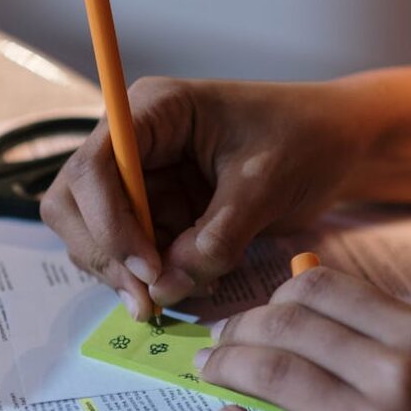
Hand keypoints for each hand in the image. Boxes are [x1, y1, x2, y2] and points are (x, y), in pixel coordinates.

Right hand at [42, 77, 362, 319]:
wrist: (337, 146)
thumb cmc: (305, 140)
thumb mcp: (264, 186)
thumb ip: (215, 237)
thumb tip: (165, 287)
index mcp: (153, 111)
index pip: (94, 168)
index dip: (110, 223)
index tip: (148, 268)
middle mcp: (133, 143)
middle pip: (74, 203)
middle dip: (106, 254)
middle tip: (150, 298)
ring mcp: (142, 180)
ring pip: (95, 235)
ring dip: (127, 273)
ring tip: (181, 291)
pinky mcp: (157, 212)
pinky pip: (130, 253)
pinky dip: (151, 278)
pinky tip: (194, 284)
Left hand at [197, 266, 410, 410]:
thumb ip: (398, 341)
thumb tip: (323, 315)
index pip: (321, 290)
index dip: (273, 297)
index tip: (256, 313)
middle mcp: (400, 372)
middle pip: (287, 327)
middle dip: (239, 330)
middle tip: (218, 343)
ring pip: (276, 378)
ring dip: (229, 370)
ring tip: (212, 373)